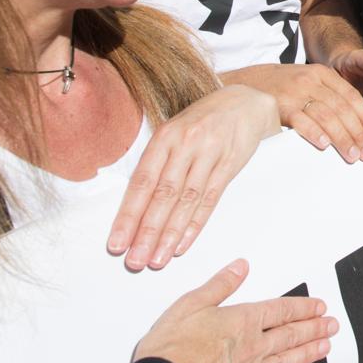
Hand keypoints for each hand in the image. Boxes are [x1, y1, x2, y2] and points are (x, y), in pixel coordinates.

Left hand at [109, 85, 277, 270]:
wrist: (246, 102)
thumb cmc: (203, 120)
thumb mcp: (174, 130)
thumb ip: (157, 162)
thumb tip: (133, 204)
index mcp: (166, 136)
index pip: (142, 182)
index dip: (129, 215)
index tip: (116, 242)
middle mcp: (186, 144)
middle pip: (163, 195)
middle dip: (147, 232)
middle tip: (135, 260)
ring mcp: (210, 154)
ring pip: (187, 201)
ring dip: (170, 234)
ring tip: (157, 259)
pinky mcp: (229, 165)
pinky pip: (210, 199)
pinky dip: (195, 224)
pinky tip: (183, 244)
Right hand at [126, 259, 335, 362]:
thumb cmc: (171, 351)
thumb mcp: (191, 304)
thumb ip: (220, 285)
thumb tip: (239, 268)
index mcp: (242, 322)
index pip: (281, 310)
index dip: (303, 307)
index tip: (318, 306)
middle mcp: (252, 348)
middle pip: (292, 335)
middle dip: (315, 328)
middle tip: (332, 325)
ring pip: (288, 361)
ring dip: (309, 352)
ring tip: (325, 347)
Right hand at [221, 63, 362, 165]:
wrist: (243, 83)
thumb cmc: (280, 89)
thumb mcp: (306, 83)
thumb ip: (328, 97)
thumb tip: (354, 124)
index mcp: (322, 74)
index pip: (351, 97)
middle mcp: (311, 80)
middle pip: (342, 108)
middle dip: (358, 133)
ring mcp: (295, 92)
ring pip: (327, 116)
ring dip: (342, 138)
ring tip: (352, 155)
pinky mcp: (279, 105)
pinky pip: (301, 120)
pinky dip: (315, 132)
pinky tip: (324, 144)